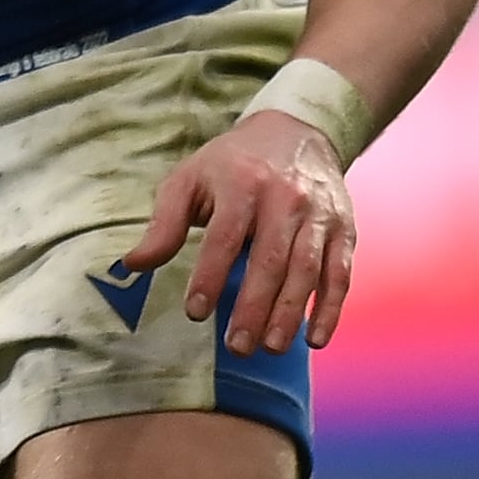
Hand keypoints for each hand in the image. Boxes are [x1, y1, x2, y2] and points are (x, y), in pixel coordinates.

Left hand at [133, 108, 352, 352]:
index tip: (196, 313)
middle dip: (254, 307)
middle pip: (270, 260)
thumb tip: (133, 265)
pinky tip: (315, 339)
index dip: (209, 276)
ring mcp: (319, 215)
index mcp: (241, 184)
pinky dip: (331, 308)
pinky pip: (340, 273)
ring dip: (291, 314)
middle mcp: (285, 199)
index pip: (223, 237)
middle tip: (236, 347)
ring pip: (307, 270)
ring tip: (269, 347)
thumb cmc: (231, 164)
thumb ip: (163, 224)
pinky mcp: (344, 230)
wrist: (296, 132)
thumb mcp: (189, 180)